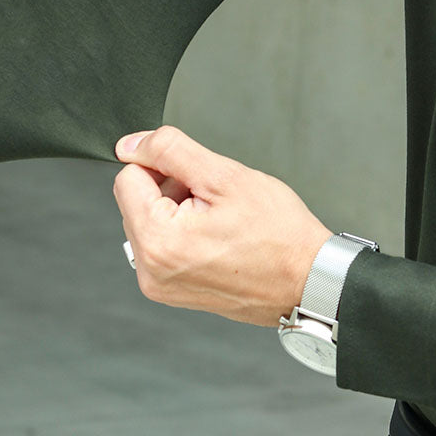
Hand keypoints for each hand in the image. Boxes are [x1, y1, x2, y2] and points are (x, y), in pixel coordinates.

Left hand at [112, 125, 331, 326]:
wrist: (308, 281)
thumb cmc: (280, 234)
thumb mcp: (225, 176)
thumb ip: (170, 151)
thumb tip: (131, 144)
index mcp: (158, 241)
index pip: (128, 176)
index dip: (163, 166)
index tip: (198, 179)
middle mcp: (150, 270)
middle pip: (135, 200)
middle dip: (171, 190)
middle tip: (216, 203)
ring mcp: (159, 285)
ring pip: (148, 221)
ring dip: (178, 212)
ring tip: (220, 223)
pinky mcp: (170, 291)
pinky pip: (160, 245)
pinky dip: (182, 233)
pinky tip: (216, 238)